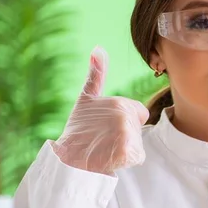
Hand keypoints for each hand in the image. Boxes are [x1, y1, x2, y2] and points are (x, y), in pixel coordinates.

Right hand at [53, 46, 149, 173]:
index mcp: (120, 102)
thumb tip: (98, 47)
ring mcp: (127, 134)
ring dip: (125, 147)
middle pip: (138, 127)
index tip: (107, 125)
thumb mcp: (87, 98)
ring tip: (105, 147)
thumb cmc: (78, 129)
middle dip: (126, 134)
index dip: (125, 121)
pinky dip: (126, 160)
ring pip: (138, 142)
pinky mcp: (128, 152)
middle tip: (104, 138)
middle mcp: (125, 116)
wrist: (67, 158)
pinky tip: (110, 157)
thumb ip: (96, 74)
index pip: (139, 112)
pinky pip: (136, 157)